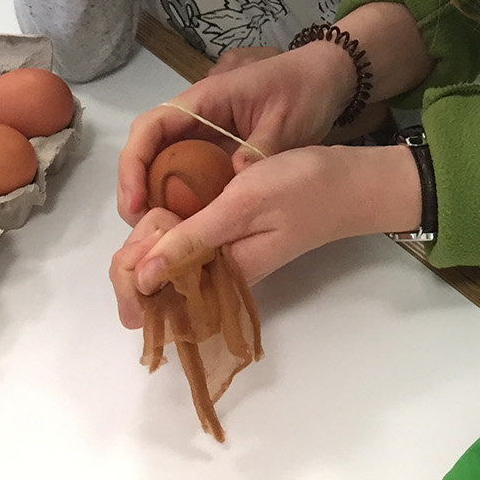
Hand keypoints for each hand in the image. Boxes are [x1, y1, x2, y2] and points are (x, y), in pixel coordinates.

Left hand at [109, 141, 420, 315]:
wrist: (348, 183)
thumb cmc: (300, 190)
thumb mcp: (241, 207)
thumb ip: (192, 241)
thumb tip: (141, 277)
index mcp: (217, 279)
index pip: (152, 296)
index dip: (131, 266)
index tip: (147, 227)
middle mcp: (215, 278)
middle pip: (152, 282)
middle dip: (138, 248)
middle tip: (160, 209)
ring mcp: (222, 261)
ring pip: (165, 261)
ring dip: (154, 235)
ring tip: (166, 203)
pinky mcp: (229, 243)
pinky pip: (186, 246)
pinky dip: (173, 226)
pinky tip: (175, 204)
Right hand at [116, 39, 357, 223]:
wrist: (325, 78)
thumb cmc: (303, 90)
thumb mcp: (286, 120)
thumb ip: (261, 147)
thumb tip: (235, 179)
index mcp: (205, 99)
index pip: (152, 125)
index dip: (134, 162)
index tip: (136, 201)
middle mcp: (196, 114)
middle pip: (148, 147)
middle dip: (136, 186)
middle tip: (144, 230)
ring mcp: (205, 130)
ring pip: (164, 161)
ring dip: (154, 194)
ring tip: (159, 234)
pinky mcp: (217, 145)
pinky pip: (187, 169)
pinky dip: (180, 194)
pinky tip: (187, 223)